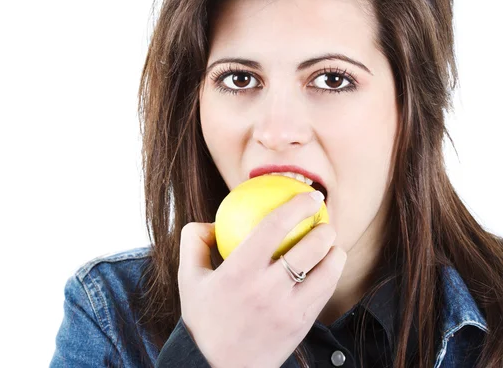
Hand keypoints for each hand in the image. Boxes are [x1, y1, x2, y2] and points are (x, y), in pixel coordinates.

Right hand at [177, 192, 346, 367]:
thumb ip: (194, 241)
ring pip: (327, 271)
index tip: (309, 195)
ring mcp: (288, 309)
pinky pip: (326, 293)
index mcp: (239, 272)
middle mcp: (267, 289)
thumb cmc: (202, 320)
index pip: (274, 227)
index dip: (297, 205)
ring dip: (335, 251)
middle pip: (310, 247)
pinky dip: (331, 275)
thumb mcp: (187, 278)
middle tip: (323, 220)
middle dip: (324, 227)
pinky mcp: (301, 325)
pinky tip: (327, 268)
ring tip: (331, 244)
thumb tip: (211, 221)